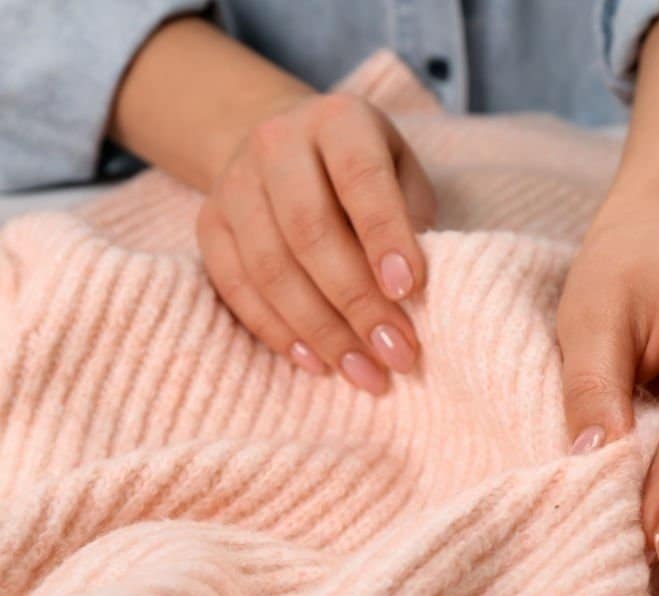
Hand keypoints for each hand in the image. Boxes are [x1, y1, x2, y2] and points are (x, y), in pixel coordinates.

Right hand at [196, 92, 435, 392]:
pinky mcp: (207, 224)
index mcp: (338, 120)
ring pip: (270, 267)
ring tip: (366, 372)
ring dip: (321, 330)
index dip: (385, 235)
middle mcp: (277, 142)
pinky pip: (236, 287)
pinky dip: (278, 332)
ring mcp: (234, 183)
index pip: (360, 177)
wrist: (285, 143)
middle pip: (309, 230)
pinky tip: (317, 362)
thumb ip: (411, 218)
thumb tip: (412, 294)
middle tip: (397, 353)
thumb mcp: (401, 172)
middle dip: (357, 302)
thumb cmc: (363, 171)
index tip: (410, 291)